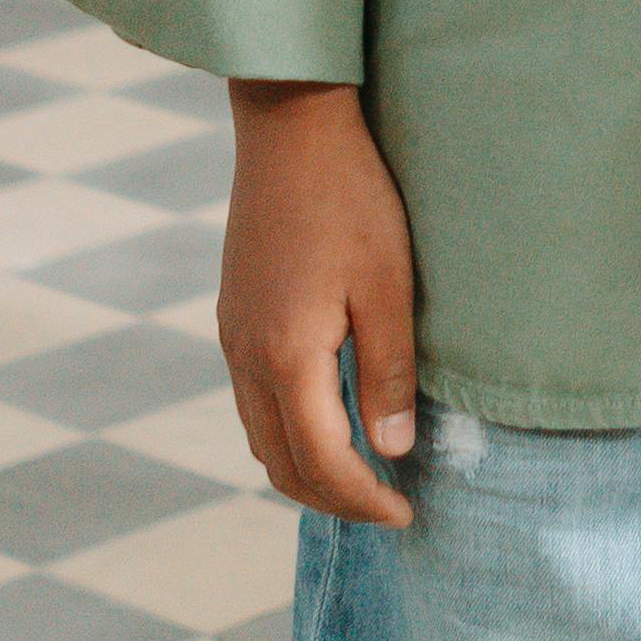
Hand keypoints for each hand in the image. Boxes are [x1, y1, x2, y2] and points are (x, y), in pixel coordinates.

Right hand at [220, 79, 420, 524]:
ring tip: (362, 473)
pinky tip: (327, 417)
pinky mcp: (234, 314)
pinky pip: (253, 400)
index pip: (322, 462)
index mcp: (286, 355)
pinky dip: (288, 429)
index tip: (406, 513)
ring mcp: (233, 335)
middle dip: (332, 498)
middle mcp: (246, 355)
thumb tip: (391, 451)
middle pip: (279, 463)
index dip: (364, 499)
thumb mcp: (388, 285)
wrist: (291, 126)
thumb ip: (389, 372)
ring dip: (306, 467)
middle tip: (386, 505)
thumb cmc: (352, 197)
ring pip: (260, 435)